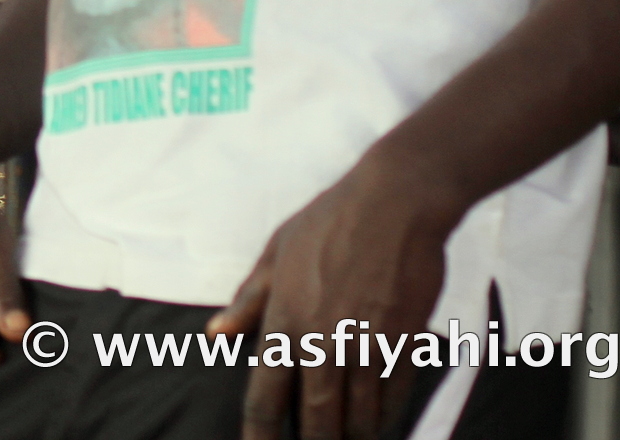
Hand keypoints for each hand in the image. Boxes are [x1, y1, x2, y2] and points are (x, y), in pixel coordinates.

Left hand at [209, 153, 459, 438]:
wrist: (394, 203)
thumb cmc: (328, 222)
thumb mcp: (275, 254)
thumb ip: (247, 302)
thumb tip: (215, 334)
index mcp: (283, 321)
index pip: (265, 395)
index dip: (260, 434)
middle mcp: (322, 342)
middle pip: (315, 419)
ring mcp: (366, 347)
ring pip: (359, 417)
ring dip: (352, 435)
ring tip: (346, 439)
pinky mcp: (405, 344)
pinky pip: (393, 399)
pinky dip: (385, 416)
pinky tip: (378, 423)